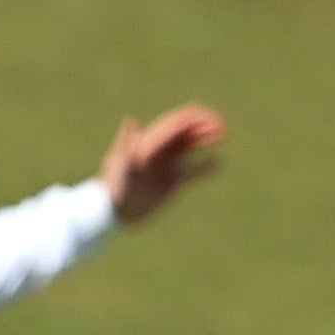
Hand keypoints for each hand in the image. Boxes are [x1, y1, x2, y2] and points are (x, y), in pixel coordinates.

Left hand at [101, 105, 223, 222]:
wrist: (111, 216)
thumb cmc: (113, 187)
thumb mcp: (121, 164)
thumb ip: (127, 143)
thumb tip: (130, 120)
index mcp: (149, 143)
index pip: (175, 123)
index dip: (194, 118)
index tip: (211, 119)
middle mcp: (158, 152)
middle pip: (185, 132)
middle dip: (204, 125)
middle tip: (222, 127)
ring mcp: (165, 167)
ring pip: (190, 147)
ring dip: (206, 138)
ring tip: (223, 134)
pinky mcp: (170, 184)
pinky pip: (192, 172)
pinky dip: (205, 167)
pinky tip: (219, 163)